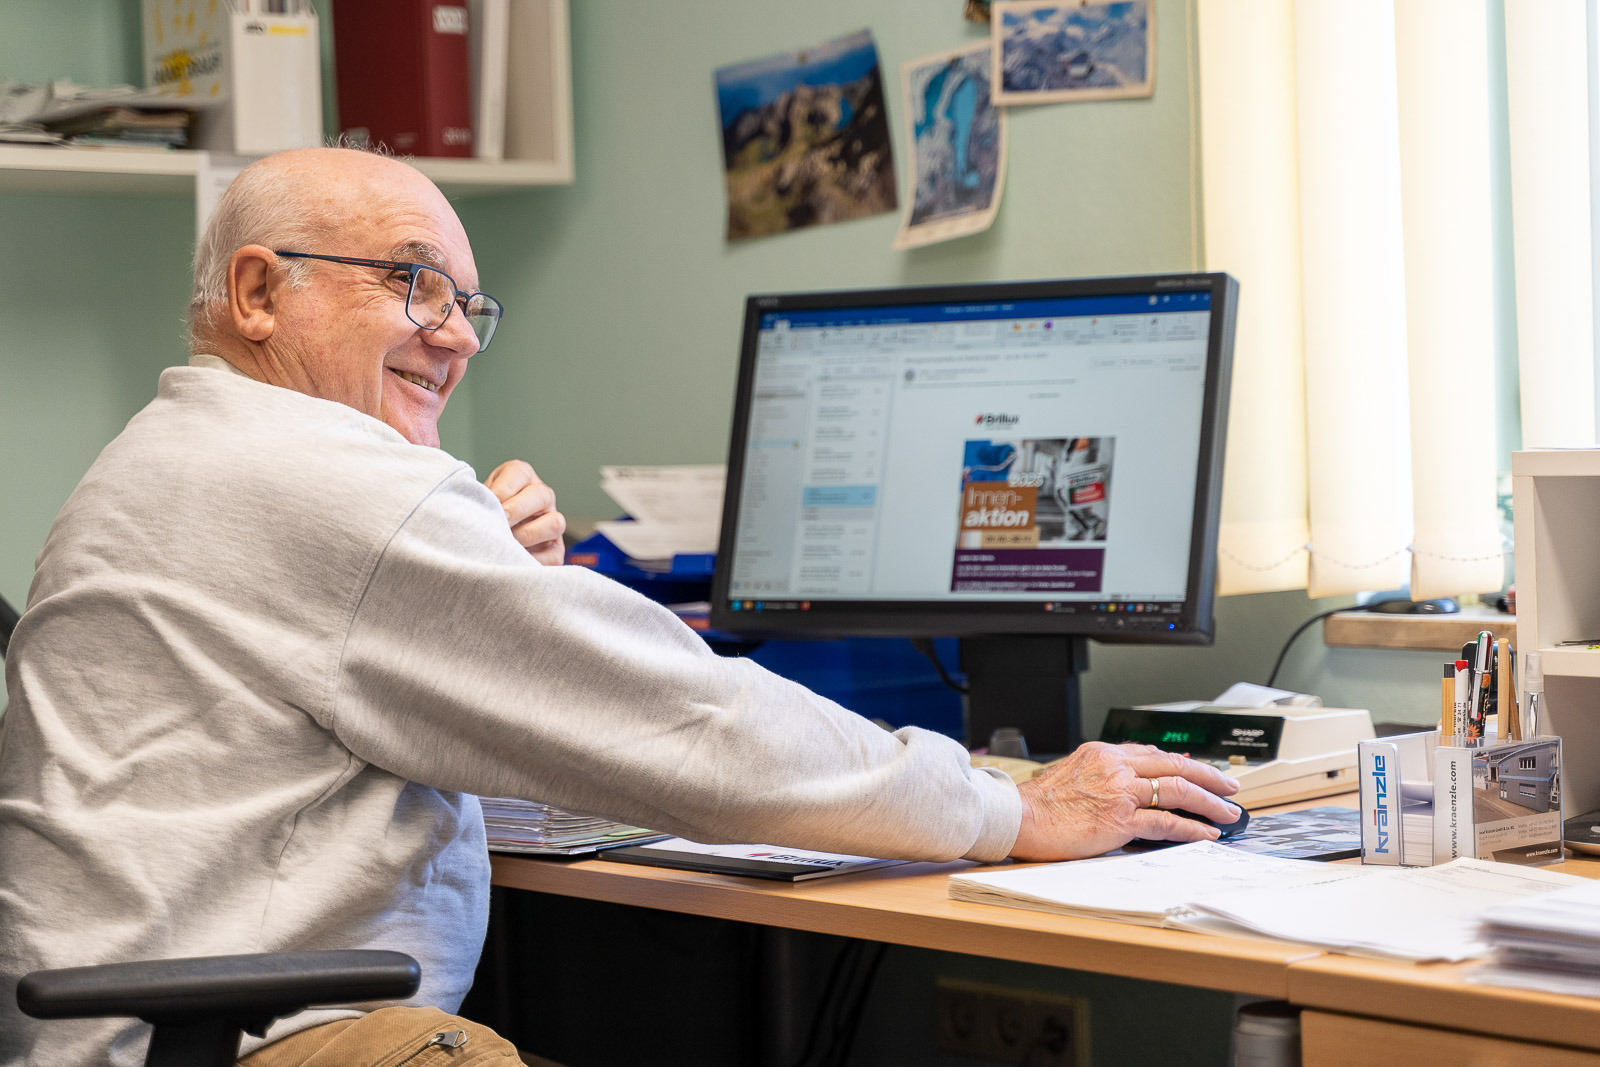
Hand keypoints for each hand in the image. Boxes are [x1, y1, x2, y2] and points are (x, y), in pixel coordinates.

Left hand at [485, 460, 566, 565]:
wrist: (485, 536)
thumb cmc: (481, 513)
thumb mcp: (478, 498)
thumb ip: (479, 498)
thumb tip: (478, 510)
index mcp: (522, 477)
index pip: (519, 473)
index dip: (503, 489)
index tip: (489, 502)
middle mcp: (542, 497)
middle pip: (541, 495)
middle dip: (516, 510)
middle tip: (498, 522)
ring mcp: (552, 522)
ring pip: (554, 523)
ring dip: (527, 534)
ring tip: (504, 543)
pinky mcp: (555, 551)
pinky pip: (553, 555)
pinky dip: (532, 559)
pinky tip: (512, 559)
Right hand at [1008, 742, 1240, 860]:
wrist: (1019, 818)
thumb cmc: (1040, 805)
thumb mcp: (1073, 774)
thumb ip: (1103, 776)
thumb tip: (1130, 788)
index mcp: (1103, 754)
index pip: (1153, 753)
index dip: (1182, 763)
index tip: (1199, 772)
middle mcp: (1115, 766)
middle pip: (1174, 765)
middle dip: (1208, 776)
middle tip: (1230, 787)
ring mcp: (1120, 791)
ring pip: (1177, 789)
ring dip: (1209, 801)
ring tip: (1228, 812)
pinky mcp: (1120, 819)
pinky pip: (1166, 821)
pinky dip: (1191, 827)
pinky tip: (1206, 833)